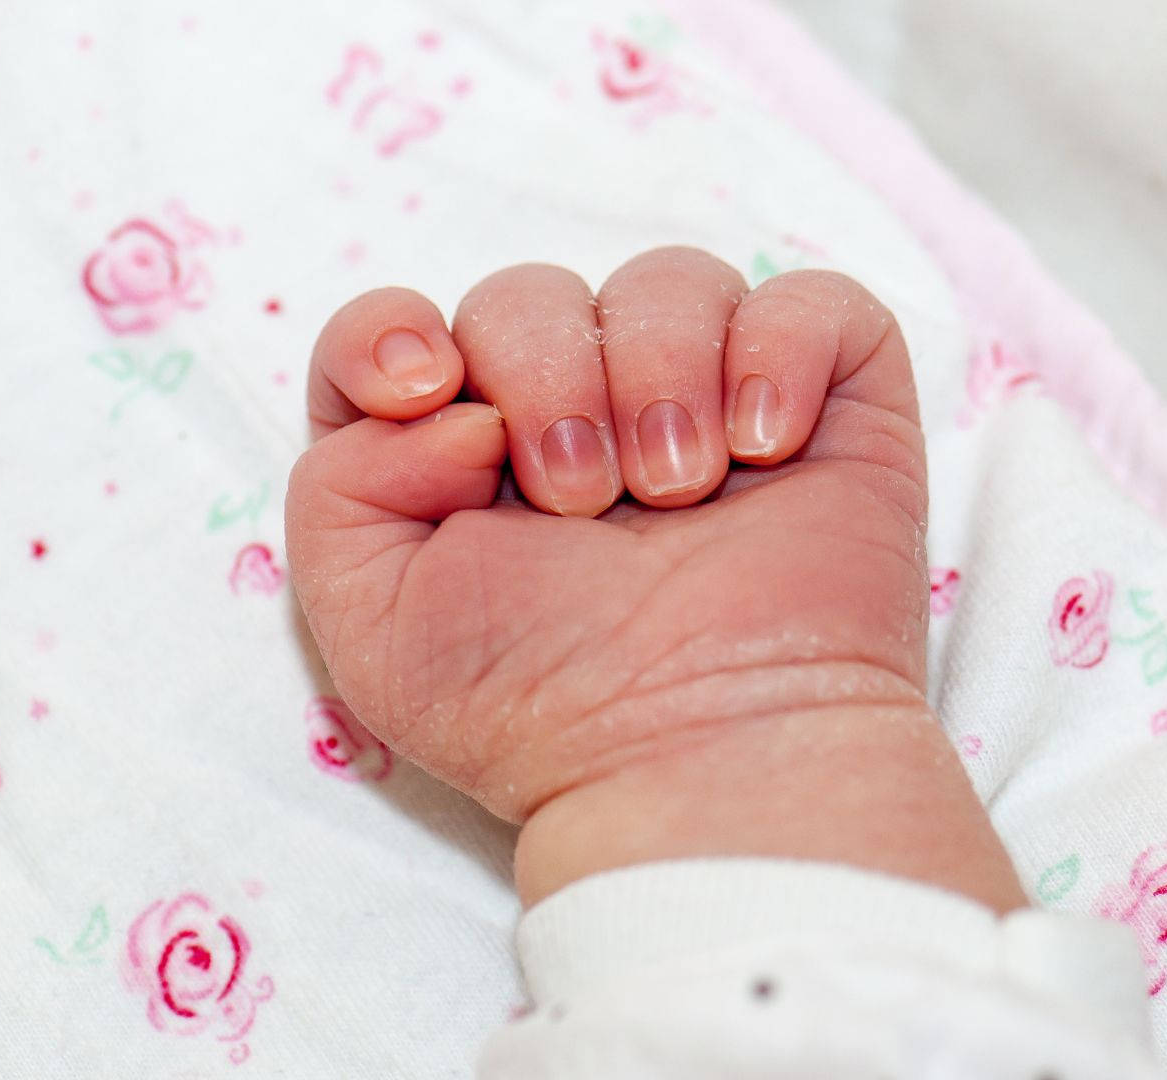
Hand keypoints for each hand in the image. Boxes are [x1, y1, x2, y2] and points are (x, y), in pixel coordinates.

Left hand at [286, 247, 1021, 908]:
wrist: (699, 762)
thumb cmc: (538, 709)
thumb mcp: (371, 621)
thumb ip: (338, 483)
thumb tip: (450, 399)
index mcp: (461, 457)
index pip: (396, 329)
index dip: (390, 330)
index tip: (427, 392)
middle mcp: (580, 413)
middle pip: (530, 294)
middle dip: (544, 382)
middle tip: (581, 503)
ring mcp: (706, 402)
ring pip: (668, 281)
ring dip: (659, 375)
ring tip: (677, 495)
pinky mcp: (828, 404)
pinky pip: (811, 300)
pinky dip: (778, 352)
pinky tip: (764, 453)